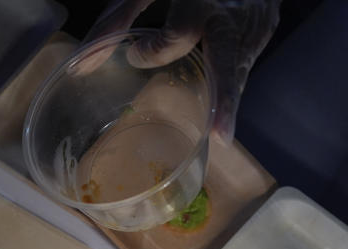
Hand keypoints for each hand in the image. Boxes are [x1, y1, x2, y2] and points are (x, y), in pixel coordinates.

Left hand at [85, 0, 281, 140]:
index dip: (156, 51)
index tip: (136, 52)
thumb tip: (82, 65)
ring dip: (226, 98)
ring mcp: (256, 23)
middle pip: (228, 63)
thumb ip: (118, 18)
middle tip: (221, 136)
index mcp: (202, 0)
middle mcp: (234, 14)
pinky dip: (229, 79)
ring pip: (238, 70)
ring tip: (220, 130)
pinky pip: (244, 61)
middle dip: (226, 99)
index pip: (179, 36)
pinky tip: (221, 93)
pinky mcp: (265, 28)